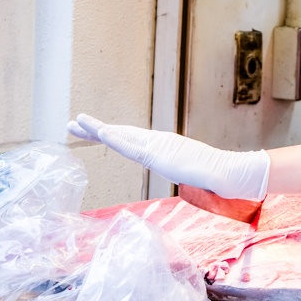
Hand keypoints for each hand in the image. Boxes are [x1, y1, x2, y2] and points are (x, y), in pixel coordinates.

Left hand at [67, 114, 270, 199]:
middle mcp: (158, 141)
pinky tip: (100, 132)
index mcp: (163, 147)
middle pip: (121, 133)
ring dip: (97, 128)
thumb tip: (184, 177)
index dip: (111, 135)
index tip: (93, 132)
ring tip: (76, 122)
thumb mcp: (190, 174)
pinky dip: (114, 137)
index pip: (131, 140)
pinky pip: (131, 145)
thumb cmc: (214, 176)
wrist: (227, 173)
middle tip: (72, 123)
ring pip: (121, 135)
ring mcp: (158, 145)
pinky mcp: (159, 153)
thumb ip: (181, 171)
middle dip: (95, 128)